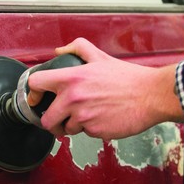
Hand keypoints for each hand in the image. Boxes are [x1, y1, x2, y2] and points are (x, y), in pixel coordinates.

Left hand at [26, 37, 183, 139]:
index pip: (36, 84)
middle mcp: (74, 99)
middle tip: (60, 119)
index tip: (37, 99)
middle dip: (52, 121)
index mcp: (72, 78)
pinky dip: (91, 129)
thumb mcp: (100, 57)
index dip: (33, 93)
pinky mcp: (95, 131)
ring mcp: (84, 118)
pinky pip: (85, 134)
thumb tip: (59, 51)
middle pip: (46, 120)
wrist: (150, 95)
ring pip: (66, 130)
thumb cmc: (128, 78)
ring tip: (88, 115)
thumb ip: (77, 49)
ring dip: (73, 126)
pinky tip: (102, 118)